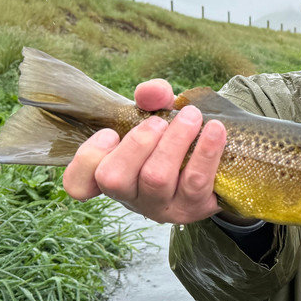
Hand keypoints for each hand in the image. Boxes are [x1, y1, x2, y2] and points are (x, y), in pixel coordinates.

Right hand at [62, 79, 227, 224]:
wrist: (222, 168)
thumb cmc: (177, 140)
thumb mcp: (159, 116)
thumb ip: (151, 99)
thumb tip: (151, 92)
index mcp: (113, 175)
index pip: (78, 184)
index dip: (86, 159)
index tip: (109, 133)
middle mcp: (131, 197)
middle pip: (115, 178)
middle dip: (137, 142)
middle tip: (159, 121)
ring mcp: (161, 207)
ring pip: (156, 178)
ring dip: (174, 141)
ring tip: (191, 116)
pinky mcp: (193, 208)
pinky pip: (196, 181)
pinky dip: (206, 151)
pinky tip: (215, 130)